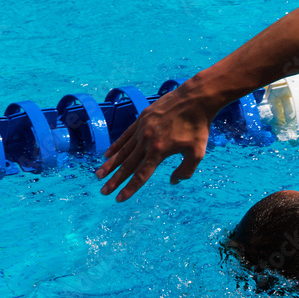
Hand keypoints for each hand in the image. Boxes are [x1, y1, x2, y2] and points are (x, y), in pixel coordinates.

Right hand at [95, 84, 212, 201]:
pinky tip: (108, 155)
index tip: (119, 198)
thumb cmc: (198, 127)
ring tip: (99, 175)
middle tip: (103, 192)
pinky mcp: (142, 119)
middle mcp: (146, 141)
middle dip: (115, 180)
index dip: (130, 188)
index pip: (141, 174)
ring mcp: (142, 129)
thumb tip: (173, 181)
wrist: (195, 99)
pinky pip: (125, 136)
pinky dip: (116, 146)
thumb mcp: (197, 153)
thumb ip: (186, 170)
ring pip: (123, 151)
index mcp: (159, 151)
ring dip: (110, 165)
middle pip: (127, 165)